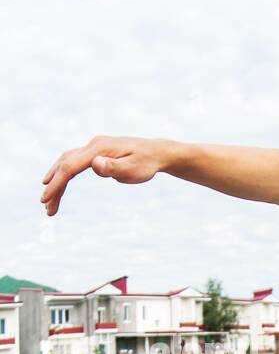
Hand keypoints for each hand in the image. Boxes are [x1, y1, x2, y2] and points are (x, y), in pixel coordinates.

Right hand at [40, 135, 167, 215]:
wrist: (157, 153)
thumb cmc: (147, 163)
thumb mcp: (134, 169)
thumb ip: (114, 168)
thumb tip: (95, 164)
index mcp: (99, 149)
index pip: (71, 167)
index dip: (57, 183)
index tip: (47, 199)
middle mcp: (93, 145)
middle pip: (65, 164)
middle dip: (53, 186)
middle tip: (46, 207)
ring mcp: (94, 147)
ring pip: (67, 162)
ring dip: (57, 180)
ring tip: (50, 200)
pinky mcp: (97, 152)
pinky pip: (75, 162)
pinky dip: (65, 173)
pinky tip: (61, 183)